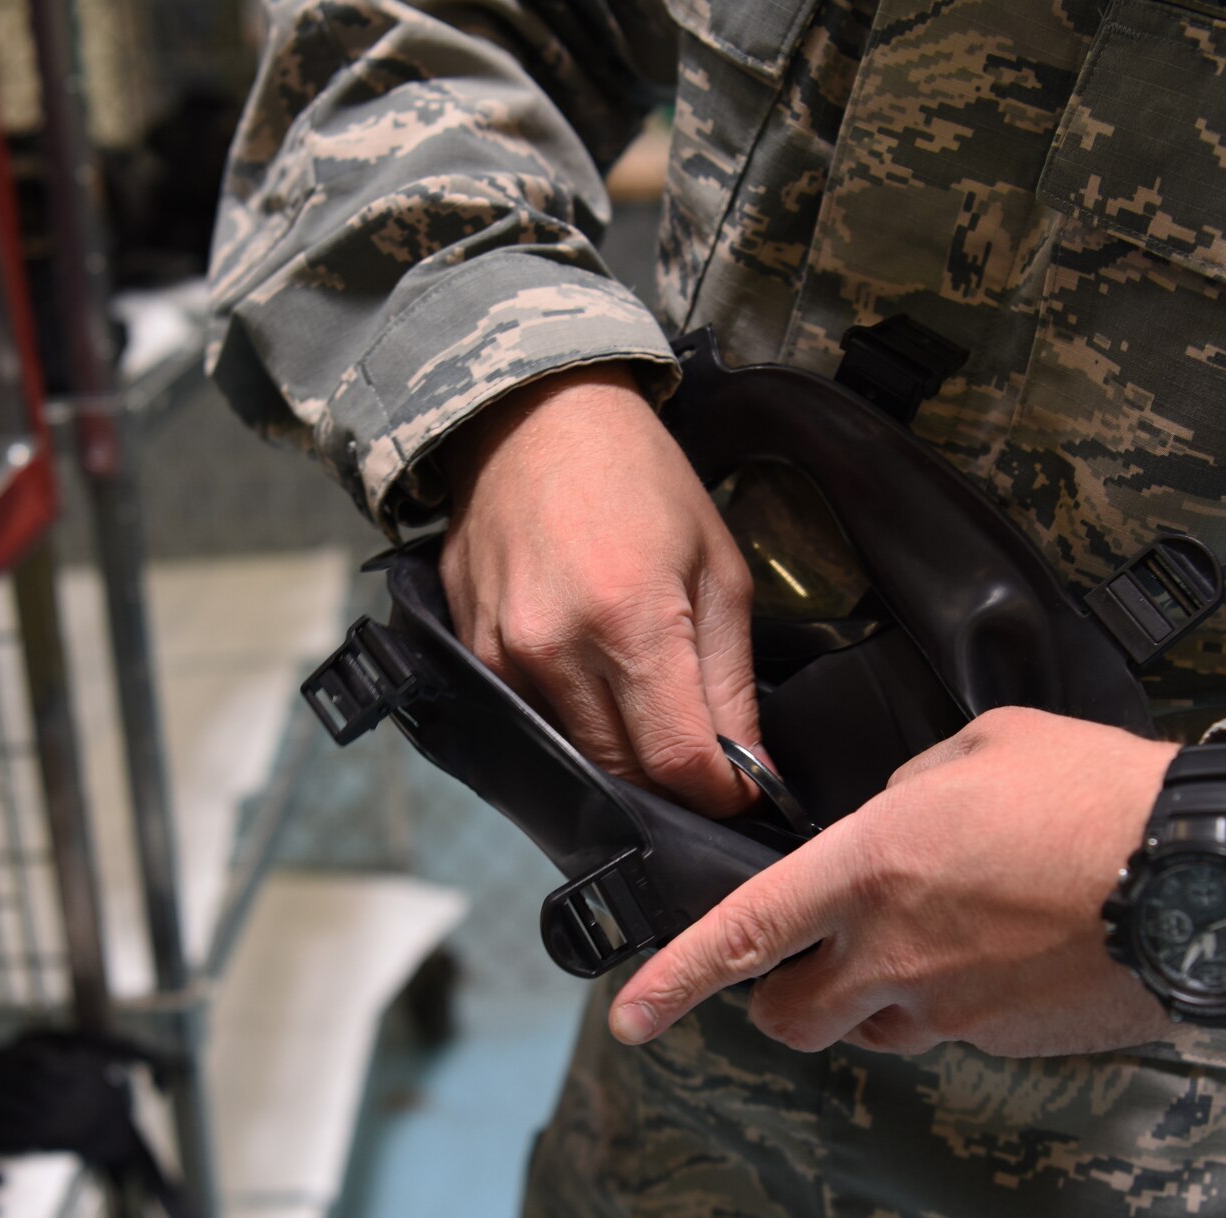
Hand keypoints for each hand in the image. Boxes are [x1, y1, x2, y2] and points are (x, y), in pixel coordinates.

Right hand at [436, 364, 761, 817]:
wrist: (533, 417)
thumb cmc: (639, 479)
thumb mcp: (718, 568)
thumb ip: (732, 683)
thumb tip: (754, 774)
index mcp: (630, 621)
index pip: (675, 762)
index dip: (718, 793)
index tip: (740, 788)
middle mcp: (555, 650)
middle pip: (622, 774)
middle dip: (672, 783)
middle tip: (705, 758)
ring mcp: (502, 656)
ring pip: (574, 757)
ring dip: (622, 757)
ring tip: (651, 713)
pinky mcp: (472, 653)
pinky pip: (531, 722)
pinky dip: (574, 724)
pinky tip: (596, 683)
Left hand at [608, 706, 1181, 1057]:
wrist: (1210, 876)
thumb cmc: (1097, 794)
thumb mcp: (980, 748)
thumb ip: (908, 787)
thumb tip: (895, 818)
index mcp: (866, 873)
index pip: (739, 937)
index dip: (673, 980)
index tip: (630, 1013)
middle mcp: (893, 958)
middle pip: (790, 1018)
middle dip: (779, 1001)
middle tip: (802, 967)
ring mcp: (953, 1010)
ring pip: (873, 1031)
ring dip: (872, 1003)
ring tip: (933, 941)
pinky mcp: (1010, 1041)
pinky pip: (956, 1031)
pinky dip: (959, 1002)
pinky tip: (1009, 950)